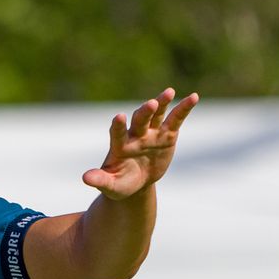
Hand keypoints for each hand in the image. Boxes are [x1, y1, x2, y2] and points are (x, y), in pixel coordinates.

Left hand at [82, 88, 199, 200]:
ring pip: (156, 115)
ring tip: (169, 92)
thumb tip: (85, 178)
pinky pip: (176, 120)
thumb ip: (99, 180)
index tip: (119, 117)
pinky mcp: (167, 135)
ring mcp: (151, 133)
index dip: (118, 126)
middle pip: (139, 120)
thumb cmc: (119, 184)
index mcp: (119, 147)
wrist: (135, 182)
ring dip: (161, 103)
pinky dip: (184, 109)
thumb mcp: (110, 186)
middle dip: (144, 113)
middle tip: (150, 104)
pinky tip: (193, 97)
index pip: (117, 133)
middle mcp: (135, 136)